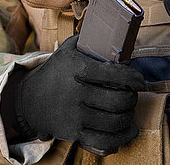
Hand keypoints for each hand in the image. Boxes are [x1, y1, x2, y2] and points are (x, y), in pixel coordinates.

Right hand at [1, 35, 144, 150]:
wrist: (29, 100)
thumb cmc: (55, 72)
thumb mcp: (67, 50)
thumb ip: (88, 40)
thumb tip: (114, 29)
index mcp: (77, 69)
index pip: (114, 74)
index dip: (133, 78)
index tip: (139, 81)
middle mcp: (76, 93)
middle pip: (119, 100)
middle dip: (132, 98)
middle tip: (132, 95)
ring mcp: (75, 115)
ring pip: (116, 121)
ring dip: (129, 116)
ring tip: (128, 109)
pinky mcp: (74, 133)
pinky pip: (105, 139)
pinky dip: (122, 136)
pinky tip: (128, 129)